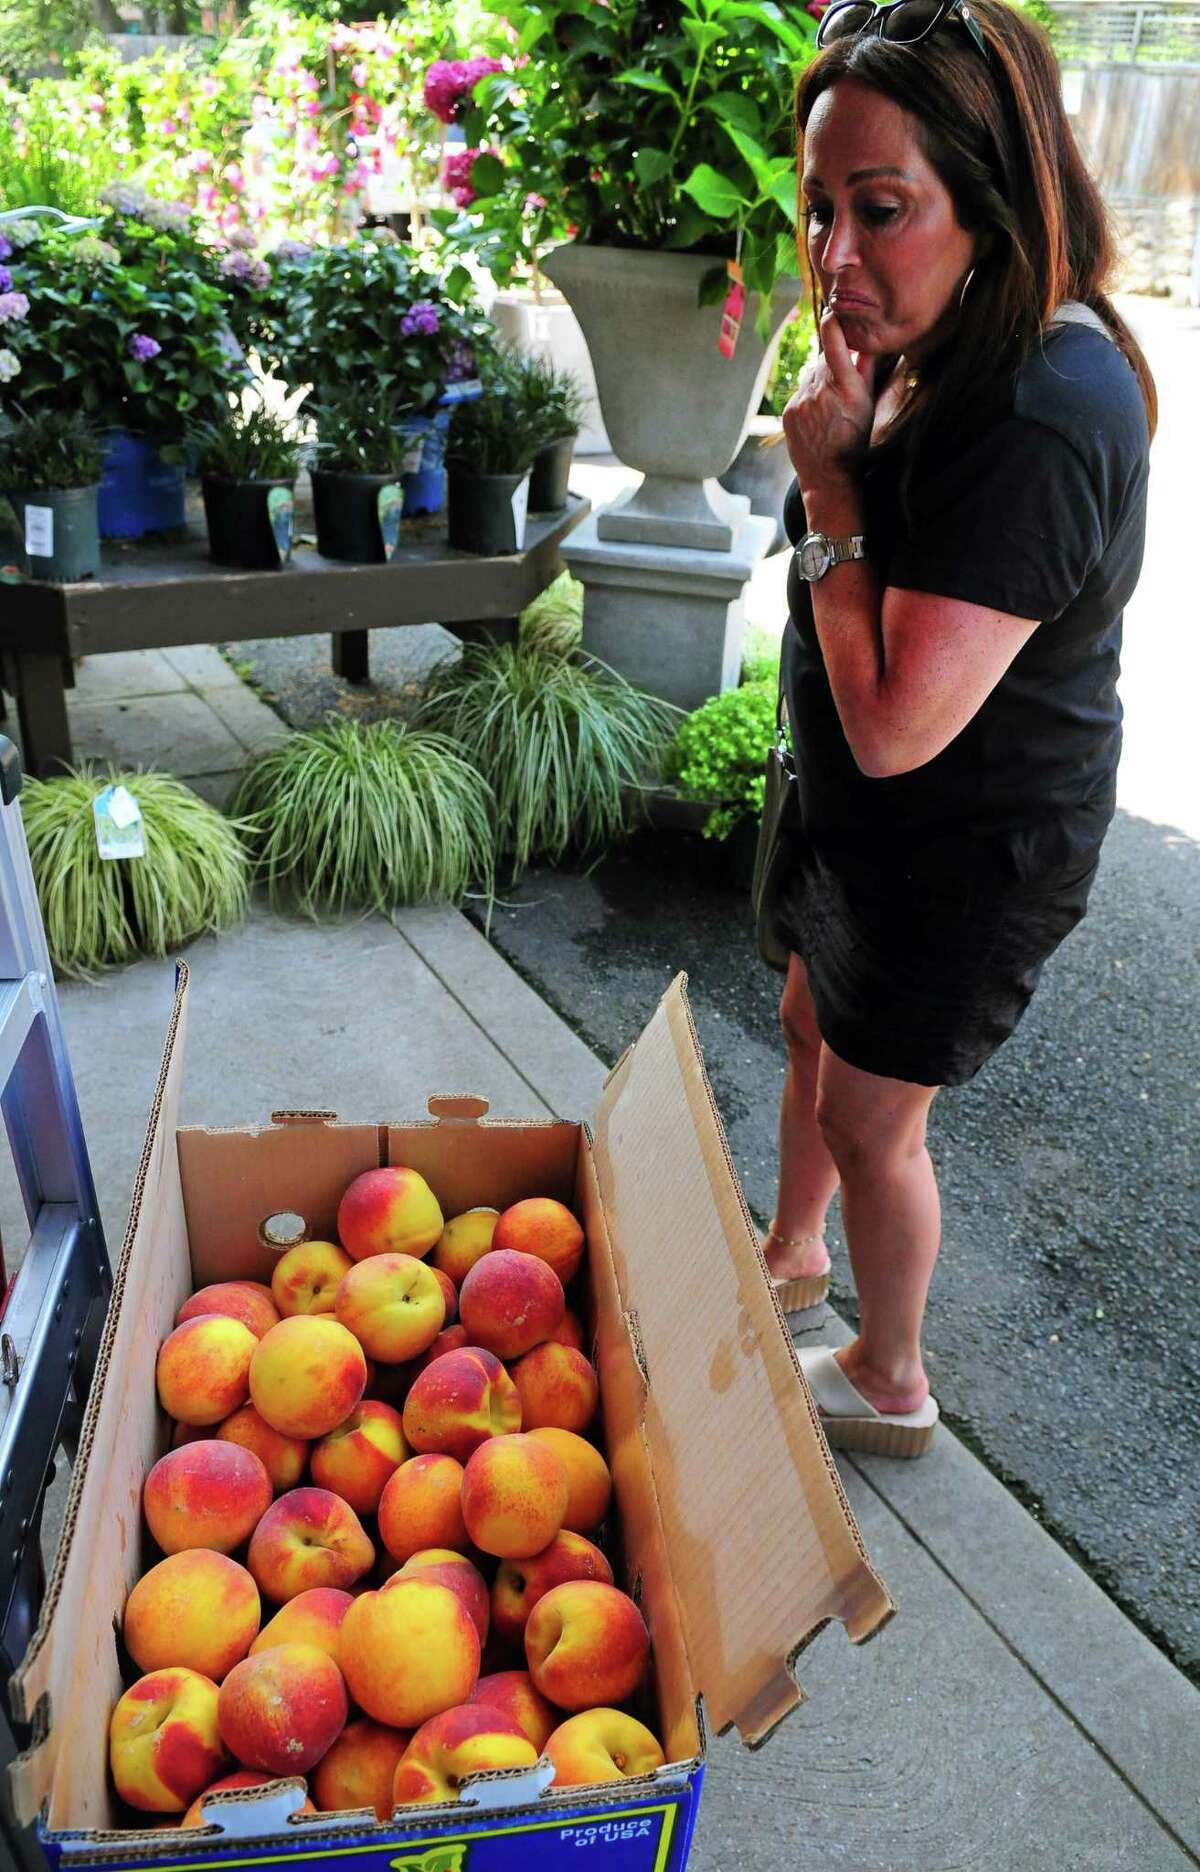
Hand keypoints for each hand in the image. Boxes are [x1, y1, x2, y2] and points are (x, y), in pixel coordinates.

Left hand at [782, 307, 876, 497]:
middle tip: (841, 385)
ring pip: (811, 377)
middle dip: (832, 364)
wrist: (828, 475)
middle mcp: (822, 392)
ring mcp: (802, 402)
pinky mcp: (789, 411)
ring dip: (820, 384)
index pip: (835, 344)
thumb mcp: (868, 404)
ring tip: (829, 408)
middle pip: (824, 360)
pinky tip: (817, 416)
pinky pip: (800, 393)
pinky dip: (808, 398)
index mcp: (847, 388)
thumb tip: (869, 341)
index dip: (832, 324)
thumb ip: (867, 370)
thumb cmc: (854, 439)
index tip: (832, 312)